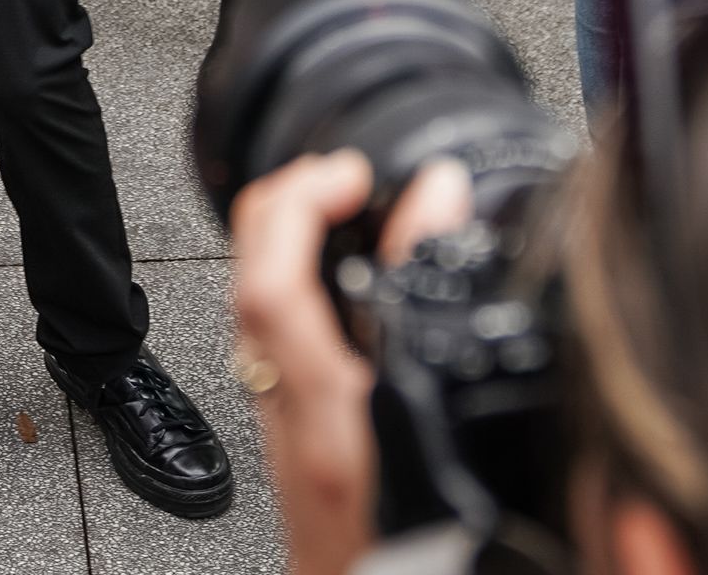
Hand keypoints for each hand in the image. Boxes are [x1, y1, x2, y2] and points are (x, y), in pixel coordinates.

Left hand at [230, 153, 476, 574]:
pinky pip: (283, 354)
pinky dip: (306, 298)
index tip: (351, 172)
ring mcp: (294, 446)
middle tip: (343, 173)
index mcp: (337, 433)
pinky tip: (352, 292)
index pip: (274, 292)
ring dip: (291, 250)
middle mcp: (300, 435)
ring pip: (259, 322)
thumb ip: (446, 328)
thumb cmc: (431, 566)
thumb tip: (447, 209)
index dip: (297, 209)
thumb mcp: (456, 447)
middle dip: (283, 209)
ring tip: (347, 210)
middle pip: (250, 292)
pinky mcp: (305, 458)